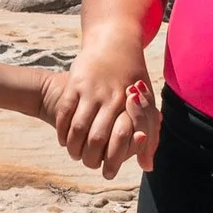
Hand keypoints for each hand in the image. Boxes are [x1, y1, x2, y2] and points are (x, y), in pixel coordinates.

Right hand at [46, 36, 159, 177]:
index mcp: (131, 104)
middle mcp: (111, 97)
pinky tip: (64, 140)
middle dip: (90, 157)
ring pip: (78, 127)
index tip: (108, 170)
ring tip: (75, 154)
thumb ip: (149, 134)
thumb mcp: (148, 101)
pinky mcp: (75, 82)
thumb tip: (147, 167)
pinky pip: (64, 112)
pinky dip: (62, 131)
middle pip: (97, 138)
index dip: (113, 159)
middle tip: (88, 164)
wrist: (114, 41)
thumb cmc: (134, 77)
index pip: (121, 140)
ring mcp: (91, 89)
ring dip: (74, 147)